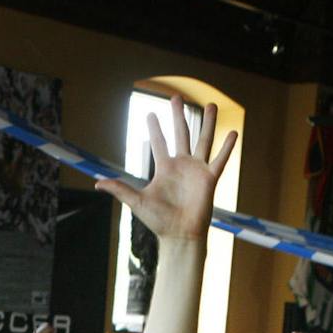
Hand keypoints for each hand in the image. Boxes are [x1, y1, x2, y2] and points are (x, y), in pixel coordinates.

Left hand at [96, 96, 235, 240]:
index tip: (149, 114)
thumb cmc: (159, 221)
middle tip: (176, 97)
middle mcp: (182, 165)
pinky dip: (227, 147)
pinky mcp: (210, 179)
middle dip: (178, 115)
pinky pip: (220, 160)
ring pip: (203, 140)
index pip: (158, 142)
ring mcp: (197, 170)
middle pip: (181, 134)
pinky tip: (234, 132)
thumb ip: (120, 189)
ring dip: (207, 123)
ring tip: (211, 104)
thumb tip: (97, 183)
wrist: (180, 235)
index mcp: (165, 168)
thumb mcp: (137, 201)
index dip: (154, 128)